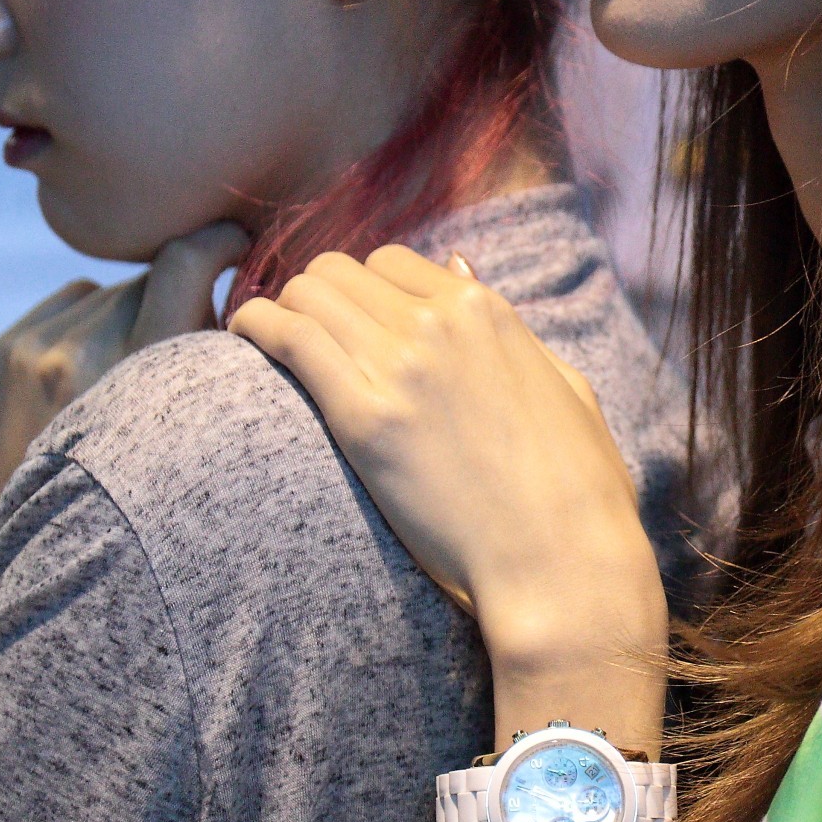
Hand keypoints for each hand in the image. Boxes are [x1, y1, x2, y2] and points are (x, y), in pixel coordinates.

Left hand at [0, 221, 247, 515]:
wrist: (43, 543)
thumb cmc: (148, 489)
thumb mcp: (203, 425)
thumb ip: (221, 354)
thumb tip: (247, 272)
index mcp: (140, 374)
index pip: (183, 262)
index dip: (219, 240)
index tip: (239, 242)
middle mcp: (80, 355)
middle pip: (150, 280)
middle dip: (174, 301)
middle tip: (179, 347)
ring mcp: (33, 350)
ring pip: (112, 291)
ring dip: (131, 314)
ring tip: (129, 373)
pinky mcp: (5, 349)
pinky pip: (74, 300)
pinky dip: (93, 322)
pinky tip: (94, 369)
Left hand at [229, 248, 668, 740]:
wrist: (560, 559)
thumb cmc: (577, 485)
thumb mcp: (561, 381)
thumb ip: (505, 327)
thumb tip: (457, 267)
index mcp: (485, 309)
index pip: (391, 262)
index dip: (365, 290)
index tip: (349, 321)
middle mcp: (438, 321)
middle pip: (340, 271)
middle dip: (319, 296)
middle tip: (307, 335)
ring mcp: (400, 364)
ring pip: (308, 292)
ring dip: (285, 310)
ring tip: (268, 337)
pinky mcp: (363, 417)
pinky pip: (289, 338)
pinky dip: (256, 326)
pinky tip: (244, 335)